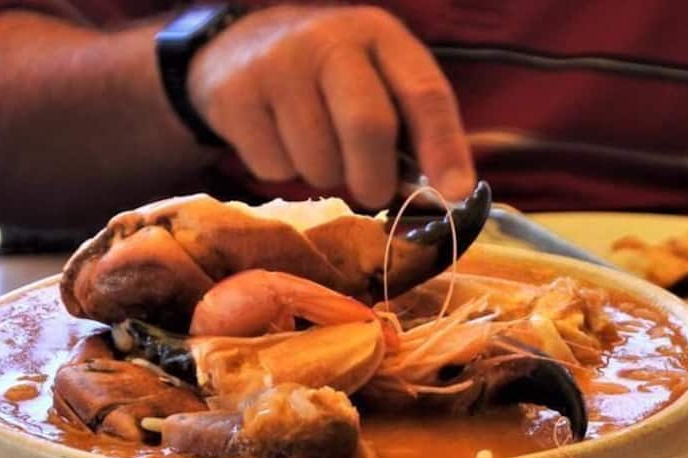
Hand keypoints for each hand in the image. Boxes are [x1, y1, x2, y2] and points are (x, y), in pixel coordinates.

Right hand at [188, 5, 475, 207]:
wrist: (238, 49)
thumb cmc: (330, 77)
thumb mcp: (378, 78)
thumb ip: (414, 127)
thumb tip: (447, 191)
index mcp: (379, 34)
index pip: (424, 92)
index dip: (444, 147)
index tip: (454, 193)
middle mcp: (329, 39)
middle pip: (368, 126)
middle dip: (375, 178)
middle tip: (371, 191)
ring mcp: (276, 64)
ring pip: (318, 160)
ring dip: (325, 176)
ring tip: (316, 147)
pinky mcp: (233, 95)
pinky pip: (273, 168)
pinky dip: (284, 171)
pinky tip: (278, 139)